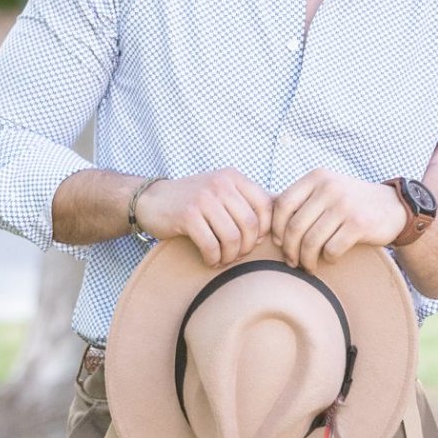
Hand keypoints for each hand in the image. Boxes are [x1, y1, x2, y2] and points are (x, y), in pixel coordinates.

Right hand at [138, 170, 272, 268]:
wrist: (152, 200)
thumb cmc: (193, 200)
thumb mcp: (222, 191)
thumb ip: (249, 199)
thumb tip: (285, 212)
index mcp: (233, 177)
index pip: (265, 206)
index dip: (265, 229)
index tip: (255, 242)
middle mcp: (220, 184)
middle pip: (250, 225)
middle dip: (247, 247)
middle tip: (237, 255)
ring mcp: (203, 198)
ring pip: (232, 237)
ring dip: (230, 256)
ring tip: (224, 259)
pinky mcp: (187, 215)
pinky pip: (211, 245)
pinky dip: (213, 258)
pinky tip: (210, 259)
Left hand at [270, 169, 403, 271]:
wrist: (393, 207)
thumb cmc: (351, 203)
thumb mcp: (326, 190)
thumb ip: (301, 200)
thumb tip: (265, 223)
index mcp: (316, 177)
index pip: (282, 205)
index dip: (275, 229)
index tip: (279, 243)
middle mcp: (329, 187)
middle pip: (294, 227)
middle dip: (289, 250)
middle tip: (292, 262)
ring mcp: (344, 205)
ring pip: (311, 242)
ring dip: (306, 260)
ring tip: (308, 266)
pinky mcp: (359, 224)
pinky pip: (331, 249)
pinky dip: (328, 259)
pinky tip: (331, 259)